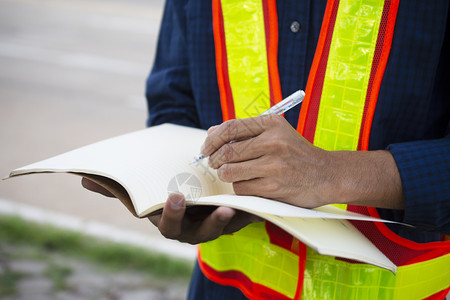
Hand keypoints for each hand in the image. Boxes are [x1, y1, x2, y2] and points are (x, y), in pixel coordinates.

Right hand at [82, 178, 261, 243]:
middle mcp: (193, 228)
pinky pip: (242, 218)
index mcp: (171, 221)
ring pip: (222, 228)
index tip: (170, 198)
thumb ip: (116, 187)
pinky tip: (253, 202)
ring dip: (227, 220)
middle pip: (198, 232)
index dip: (169, 214)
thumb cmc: (168, 189)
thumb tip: (83, 180)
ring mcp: (214, 225)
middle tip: (204, 204)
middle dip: (201, 221)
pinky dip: (247, 212)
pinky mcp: (234, 219)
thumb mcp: (145, 186)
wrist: (193, 187)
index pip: (167, 223)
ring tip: (232, 207)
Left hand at [201, 114, 404, 208]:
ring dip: (226, 175)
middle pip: (226, 152)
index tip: (206, 148)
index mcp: (271, 124)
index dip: (212, 139)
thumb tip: (211, 133)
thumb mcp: (276, 133)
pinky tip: (250, 184)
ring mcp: (274, 166)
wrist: (328, 174)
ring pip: (230, 172)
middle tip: (215, 164)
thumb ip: (246, 132)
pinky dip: (240, 187)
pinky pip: (241, 188)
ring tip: (234, 174)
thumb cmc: (296, 153)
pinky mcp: (274, 188)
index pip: (230, 127)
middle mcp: (273, 142)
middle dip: (214, 160)